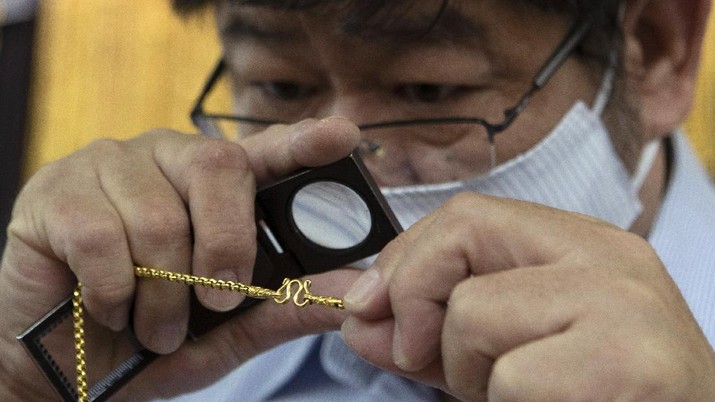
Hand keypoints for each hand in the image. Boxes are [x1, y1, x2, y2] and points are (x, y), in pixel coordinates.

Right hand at [0, 117, 361, 399]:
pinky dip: (113, 291)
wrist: (68, 365)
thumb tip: (351, 289)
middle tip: (217, 301)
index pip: (265, 151)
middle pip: (220, 168)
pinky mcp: (56, 190)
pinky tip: (109, 308)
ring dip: (163, 293)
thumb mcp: (232, 329)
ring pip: (161, 217)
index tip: (343, 135)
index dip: (303, 141)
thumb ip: (287, 304)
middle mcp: (167, 159)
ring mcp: (110, 166)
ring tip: (154, 326)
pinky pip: (103, 235)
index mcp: (215, 185)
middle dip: (227, 247)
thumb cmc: (155, 336)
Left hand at [341, 193, 714, 400]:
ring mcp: (623, 305)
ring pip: (472, 312)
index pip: (467, 214)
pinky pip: (511, 378)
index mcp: (583, 246)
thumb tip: (356, 316)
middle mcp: (608, 258)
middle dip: (416, 298)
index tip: (369, 307)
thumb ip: (431, 330)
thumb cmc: (592, 399)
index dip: (403, 258)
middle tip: (421, 358)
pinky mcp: (627, 363)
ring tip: (518, 397)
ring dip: (469, 374)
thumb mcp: (503, 353)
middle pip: (462, 231)